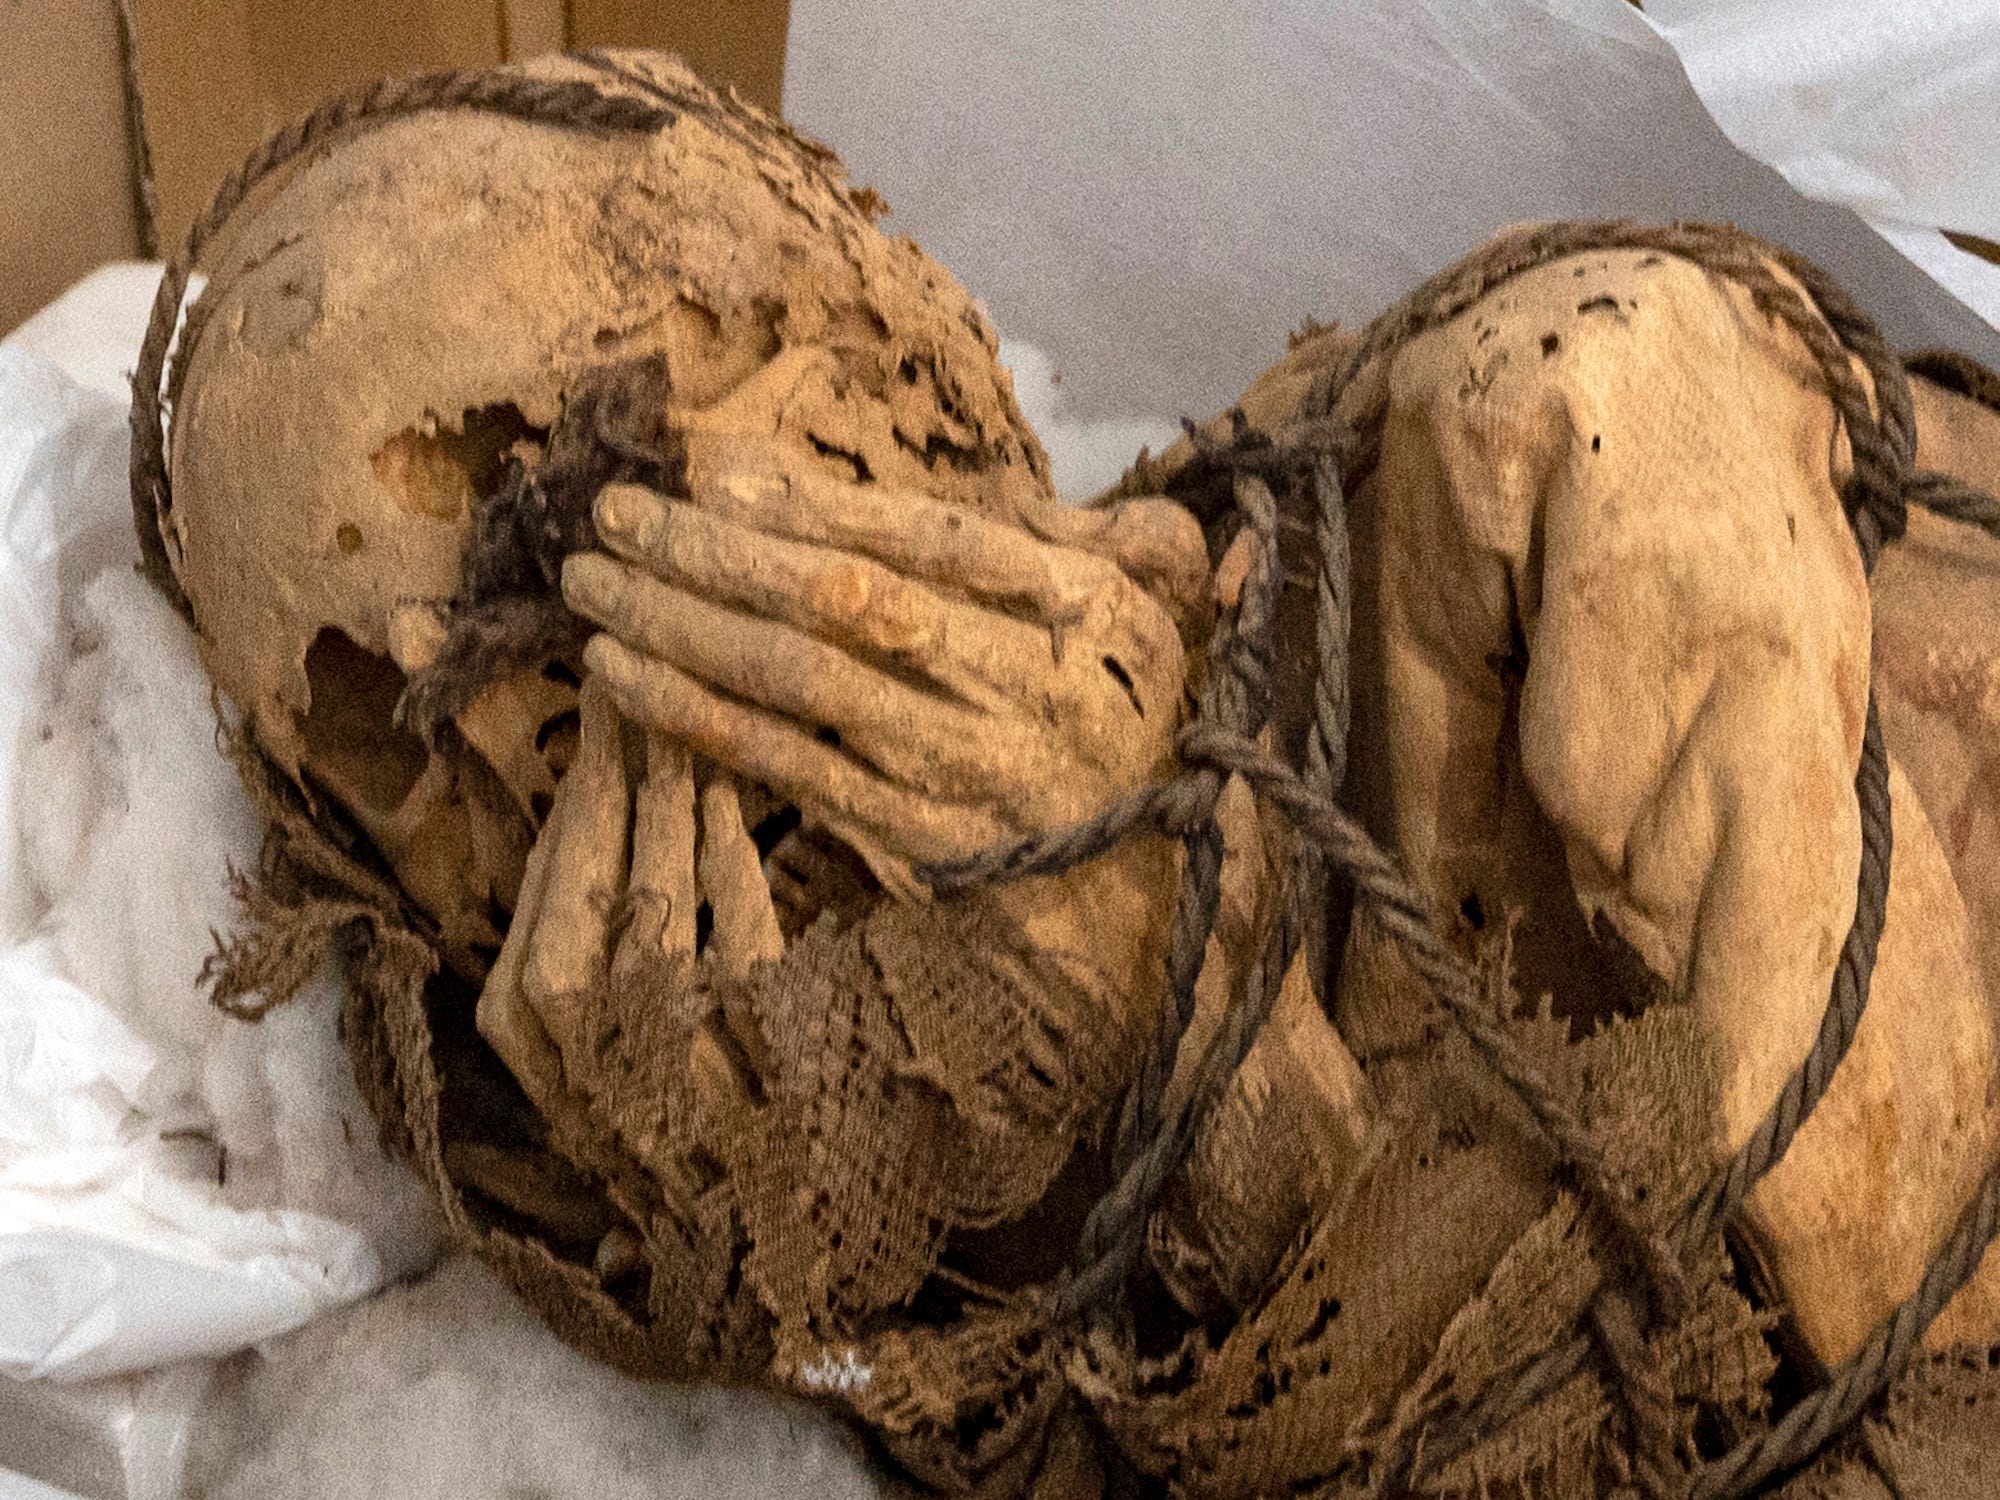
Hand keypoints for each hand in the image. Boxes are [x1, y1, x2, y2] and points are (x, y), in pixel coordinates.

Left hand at [558, 443, 1193, 896]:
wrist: (1155, 870)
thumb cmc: (1135, 701)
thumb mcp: (1154, 595)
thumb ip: (1081, 524)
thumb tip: (980, 471)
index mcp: (1083, 608)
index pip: (932, 541)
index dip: (816, 506)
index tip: (711, 472)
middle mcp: (1020, 688)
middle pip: (845, 607)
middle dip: (717, 556)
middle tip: (612, 515)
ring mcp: (960, 772)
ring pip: (800, 687)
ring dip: (681, 631)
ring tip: (591, 586)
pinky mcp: (913, 840)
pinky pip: (787, 770)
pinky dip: (696, 720)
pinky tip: (620, 677)